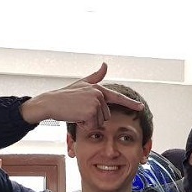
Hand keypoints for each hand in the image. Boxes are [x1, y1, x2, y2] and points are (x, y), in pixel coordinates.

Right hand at [20, 63, 143, 130]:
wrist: (50, 102)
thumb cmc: (65, 96)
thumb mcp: (81, 84)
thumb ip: (95, 77)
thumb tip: (105, 65)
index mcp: (99, 89)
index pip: (117, 97)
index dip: (130, 103)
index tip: (141, 107)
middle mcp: (99, 94)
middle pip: (105, 116)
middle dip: (92, 118)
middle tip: (79, 111)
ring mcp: (96, 102)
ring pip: (99, 122)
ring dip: (87, 122)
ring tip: (76, 113)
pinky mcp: (91, 111)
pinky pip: (92, 126)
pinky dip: (83, 125)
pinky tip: (75, 117)